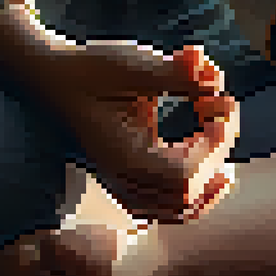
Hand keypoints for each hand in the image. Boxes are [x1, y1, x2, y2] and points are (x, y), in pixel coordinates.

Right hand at [41, 42, 240, 223]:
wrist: (53, 77)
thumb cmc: (90, 68)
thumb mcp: (137, 65)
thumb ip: (180, 75)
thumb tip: (217, 82)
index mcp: (125, 159)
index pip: (186, 175)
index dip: (213, 144)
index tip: (219, 106)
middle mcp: (124, 180)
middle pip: (188, 195)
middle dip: (216, 153)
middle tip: (222, 109)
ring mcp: (123, 184)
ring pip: (179, 209)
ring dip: (210, 180)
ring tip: (223, 144)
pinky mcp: (127, 178)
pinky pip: (166, 204)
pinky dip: (193, 191)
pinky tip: (210, 167)